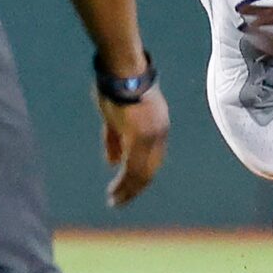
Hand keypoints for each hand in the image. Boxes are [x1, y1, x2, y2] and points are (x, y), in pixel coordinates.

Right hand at [98, 85, 169, 207]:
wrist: (121, 71)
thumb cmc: (118, 88)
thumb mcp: (116, 119)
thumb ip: (115, 140)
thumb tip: (113, 163)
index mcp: (158, 127)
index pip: (153, 158)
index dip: (141, 175)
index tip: (129, 187)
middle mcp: (159, 133)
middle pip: (150, 168)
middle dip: (135, 187)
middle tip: (121, 200)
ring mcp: (151, 136)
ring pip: (142, 172)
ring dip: (129, 190)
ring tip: (116, 201)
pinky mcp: (140, 137)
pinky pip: (133, 168)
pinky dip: (125, 184)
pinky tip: (115, 193)